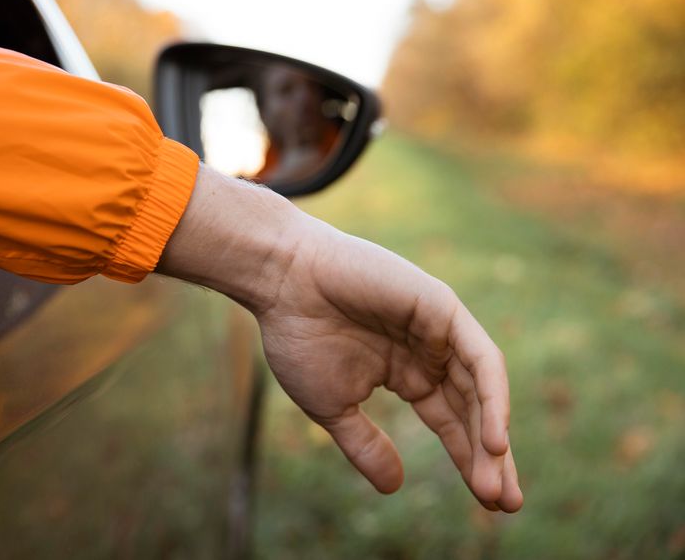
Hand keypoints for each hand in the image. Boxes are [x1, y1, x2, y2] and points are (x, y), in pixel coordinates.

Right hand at [256, 222, 521, 510]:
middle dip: (490, 457)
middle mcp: (430, 352)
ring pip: (481, 388)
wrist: (282, 282)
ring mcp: (440, 329)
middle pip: (473, 410)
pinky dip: (493, 397)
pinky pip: (481, 358)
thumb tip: (394, 488)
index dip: (467, 459)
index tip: (489, 504)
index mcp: (407, 373)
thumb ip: (365, 445)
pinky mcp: (443, 307)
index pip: (450, 422)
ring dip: (492, 435)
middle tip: (504, 503)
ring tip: (496, 482)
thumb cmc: (299, 337)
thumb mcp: (333, 408)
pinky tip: (493, 438)